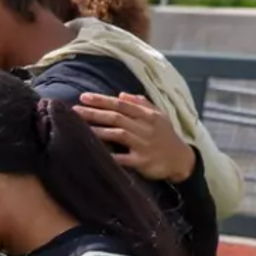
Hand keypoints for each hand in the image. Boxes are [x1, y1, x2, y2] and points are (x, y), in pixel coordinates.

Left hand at [76, 92, 194, 183]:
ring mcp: (144, 145)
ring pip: (119, 134)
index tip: (83, 97)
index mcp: (148, 115)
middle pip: (117, 117)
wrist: (181, 160)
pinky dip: (111, 155)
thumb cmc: (166, 136)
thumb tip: (121, 94)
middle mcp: (146, 128)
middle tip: (74, 110)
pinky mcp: (142, 161)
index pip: (122, 104)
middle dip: (94, 113)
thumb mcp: (159, 116)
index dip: (102, 100)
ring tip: (80, 127)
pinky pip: (124, 158)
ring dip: (99, 130)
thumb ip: (141, 104)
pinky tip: (95, 152)